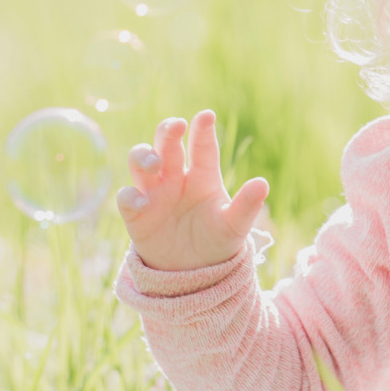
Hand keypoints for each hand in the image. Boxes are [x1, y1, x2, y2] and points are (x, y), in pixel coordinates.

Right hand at [116, 110, 270, 272]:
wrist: (192, 274)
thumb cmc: (216, 242)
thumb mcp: (234, 227)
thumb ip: (246, 206)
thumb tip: (263, 184)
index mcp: (203, 176)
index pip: (202, 147)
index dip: (203, 130)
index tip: (207, 115)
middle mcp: (176, 177)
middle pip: (166, 144)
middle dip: (168, 131)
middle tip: (176, 127)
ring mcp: (154, 193)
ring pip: (139, 161)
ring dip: (144, 156)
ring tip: (155, 164)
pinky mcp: (136, 213)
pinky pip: (126, 197)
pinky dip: (130, 196)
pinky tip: (142, 202)